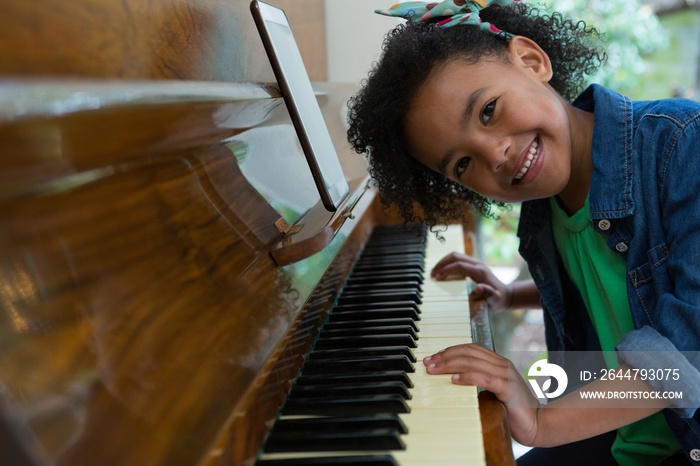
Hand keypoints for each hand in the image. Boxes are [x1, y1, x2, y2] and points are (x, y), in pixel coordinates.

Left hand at [423, 343, 540, 445]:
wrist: (537, 424)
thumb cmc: (513, 410)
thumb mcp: (492, 391)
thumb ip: (478, 381)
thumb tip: (451, 378)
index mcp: (498, 362)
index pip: (470, 348)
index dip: (450, 350)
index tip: (432, 358)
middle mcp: (502, 364)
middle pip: (468, 352)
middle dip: (445, 356)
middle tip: (428, 363)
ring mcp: (506, 374)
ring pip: (473, 362)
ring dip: (450, 364)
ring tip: (435, 370)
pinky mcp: (508, 388)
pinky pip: (484, 378)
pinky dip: (467, 377)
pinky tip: (454, 380)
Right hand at [430, 252, 511, 310]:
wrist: (505, 295)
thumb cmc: (498, 299)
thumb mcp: (494, 300)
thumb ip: (487, 294)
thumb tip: (478, 288)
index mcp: (480, 271)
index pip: (459, 265)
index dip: (447, 270)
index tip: (437, 278)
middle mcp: (477, 264)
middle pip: (455, 256)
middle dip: (442, 263)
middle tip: (432, 274)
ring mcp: (475, 263)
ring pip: (456, 255)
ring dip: (443, 262)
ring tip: (434, 272)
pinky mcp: (473, 265)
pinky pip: (458, 259)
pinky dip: (448, 263)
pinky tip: (442, 272)